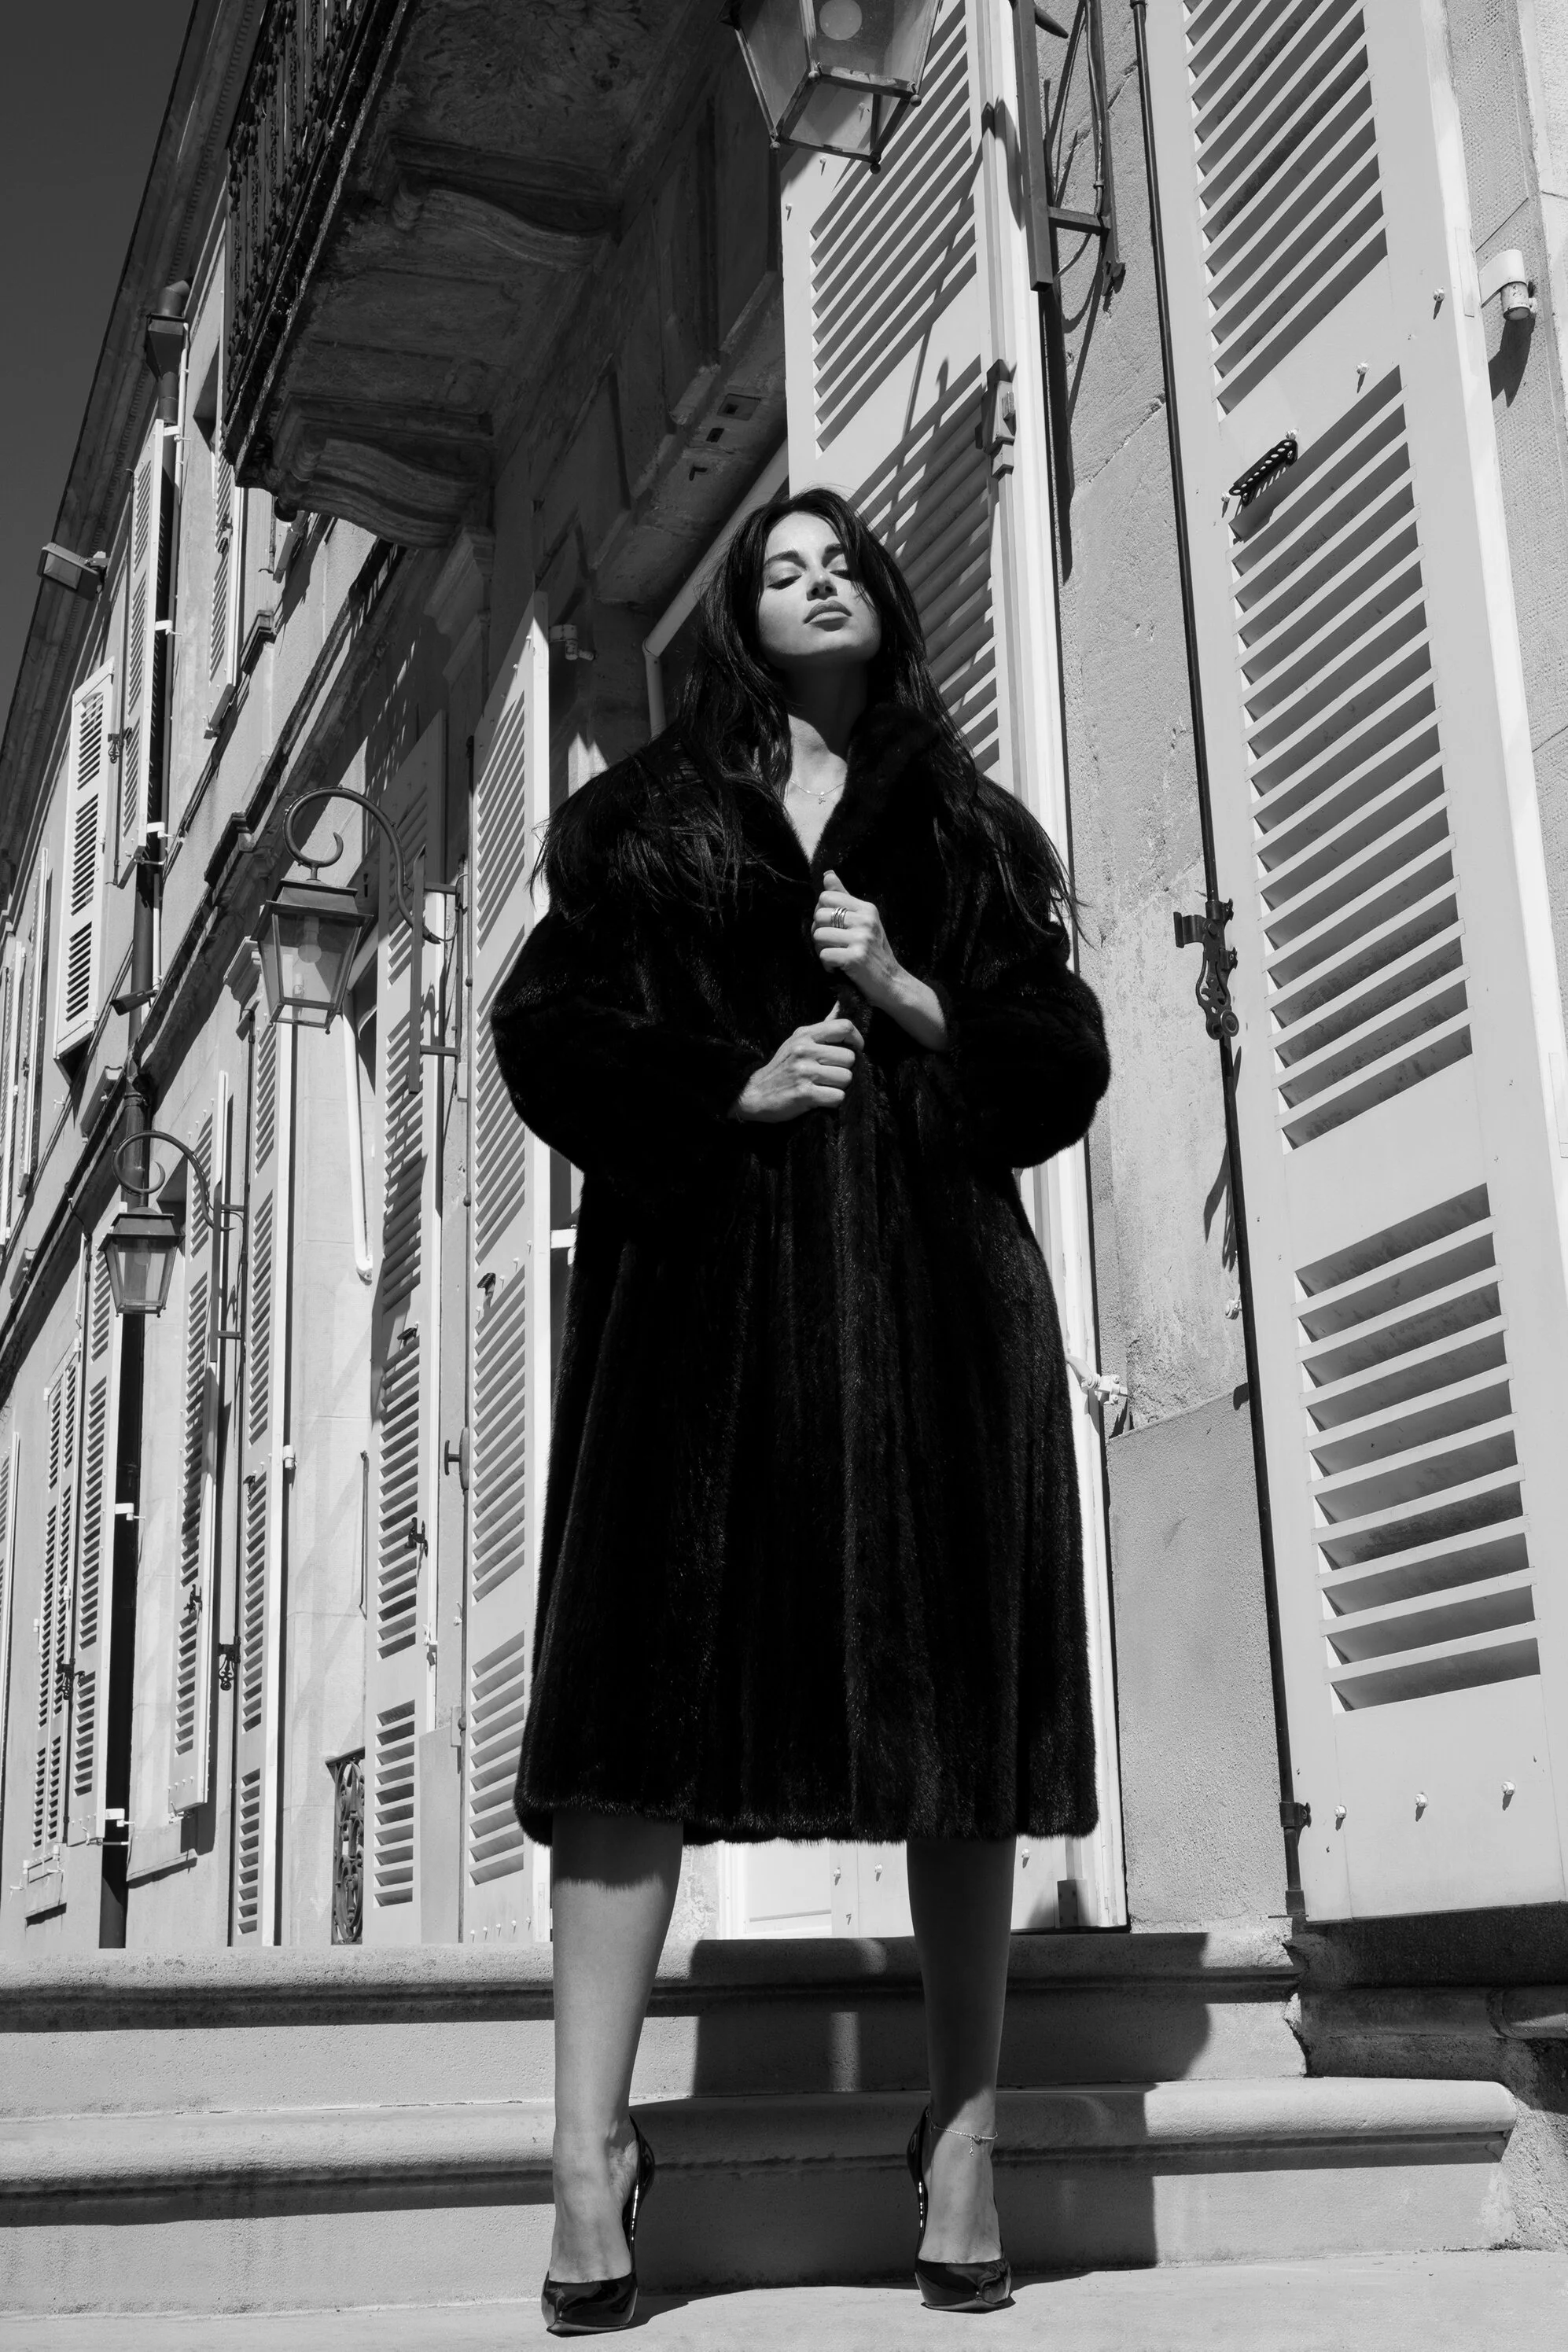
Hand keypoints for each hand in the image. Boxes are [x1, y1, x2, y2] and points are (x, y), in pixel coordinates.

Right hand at [730, 1005, 865, 1122]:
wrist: (754, 1093)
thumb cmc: (782, 1067)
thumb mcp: (798, 1040)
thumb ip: (823, 1026)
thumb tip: (842, 1003)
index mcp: (805, 1034)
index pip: (844, 1027)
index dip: (857, 1040)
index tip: (855, 1050)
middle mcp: (804, 1050)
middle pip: (849, 1058)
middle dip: (845, 1070)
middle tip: (830, 1076)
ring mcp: (804, 1071)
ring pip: (846, 1078)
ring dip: (839, 1087)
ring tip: (822, 1087)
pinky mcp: (804, 1093)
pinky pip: (837, 1097)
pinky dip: (832, 1102)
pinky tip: (819, 1099)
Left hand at [813, 871, 948, 1049]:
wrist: (892, 984)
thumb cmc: (875, 954)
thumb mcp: (863, 922)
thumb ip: (844, 897)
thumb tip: (827, 874)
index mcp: (867, 908)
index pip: (826, 897)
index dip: (822, 914)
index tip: (833, 929)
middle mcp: (866, 920)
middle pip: (818, 915)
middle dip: (819, 933)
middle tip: (833, 946)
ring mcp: (862, 938)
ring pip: (818, 935)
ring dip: (821, 950)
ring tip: (836, 958)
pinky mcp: (856, 957)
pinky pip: (824, 955)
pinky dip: (827, 965)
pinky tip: (839, 968)